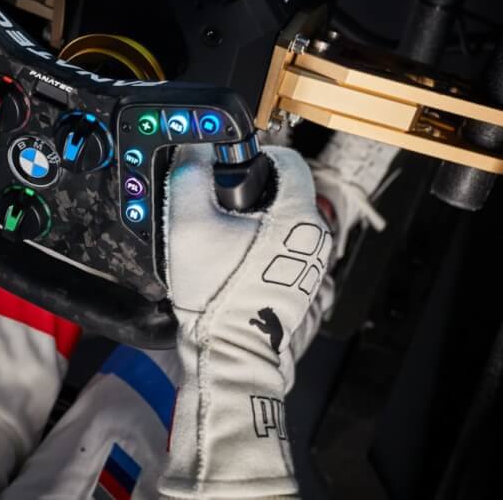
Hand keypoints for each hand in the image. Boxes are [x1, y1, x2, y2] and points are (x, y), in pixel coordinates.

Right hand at [159, 144, 331, 498]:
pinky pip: (282, 250)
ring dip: (255, 219)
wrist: (230, 353)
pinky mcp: (300, 287)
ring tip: (219, 234)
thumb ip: (188, 176)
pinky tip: (230, 260)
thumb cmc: (216, 291)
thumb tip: (192, 150)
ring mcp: (310, 265)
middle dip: (251, 189)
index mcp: (298, 215)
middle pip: (285, 191)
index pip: (289, 159)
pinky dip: (260, 246)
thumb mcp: (188, 223)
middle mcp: (314, 238)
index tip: (230, 162)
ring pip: (284, 222)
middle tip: (216, 201)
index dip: (256, 153)